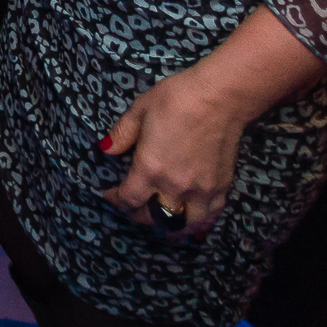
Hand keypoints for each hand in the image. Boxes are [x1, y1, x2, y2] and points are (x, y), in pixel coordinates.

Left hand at [100, 65, 248, 239]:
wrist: (220, 97)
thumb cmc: (178, 99)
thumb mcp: (140, 109)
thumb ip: (122, 134)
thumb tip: (105, 150)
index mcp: (150, 168)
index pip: (128, 199)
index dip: (115, 200)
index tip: (110, 194)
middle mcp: (174, 186)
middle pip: (152, 218)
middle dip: (137, 215)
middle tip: (133, 207)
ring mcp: (200, 191)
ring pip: (182, 226)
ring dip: (168, 228)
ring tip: (161, 223)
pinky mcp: (221, 188)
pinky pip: (209, 218)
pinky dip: (198, 225)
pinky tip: (192, 224)